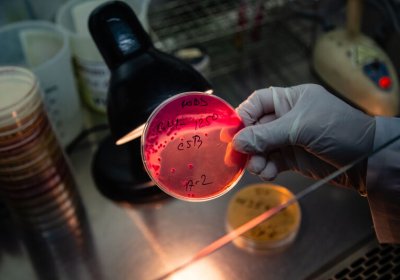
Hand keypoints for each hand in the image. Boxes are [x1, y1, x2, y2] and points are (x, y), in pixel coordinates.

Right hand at [232, 84, 375, 191]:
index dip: (244, 116)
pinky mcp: (292, 158)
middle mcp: (286, 118)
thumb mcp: (300, 127)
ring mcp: (288, 139)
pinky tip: (268, 172)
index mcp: (289, 100)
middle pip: (255, 128)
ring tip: (259, 168)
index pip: (257, 103)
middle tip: (242, 156)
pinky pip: (270, 162)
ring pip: (260, 147)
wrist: (367, 159)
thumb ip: (267, 135)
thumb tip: (237, 142)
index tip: (233, 133)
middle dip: (248, 143)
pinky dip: (266, 168)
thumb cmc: (339, 130)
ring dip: (256, 158)